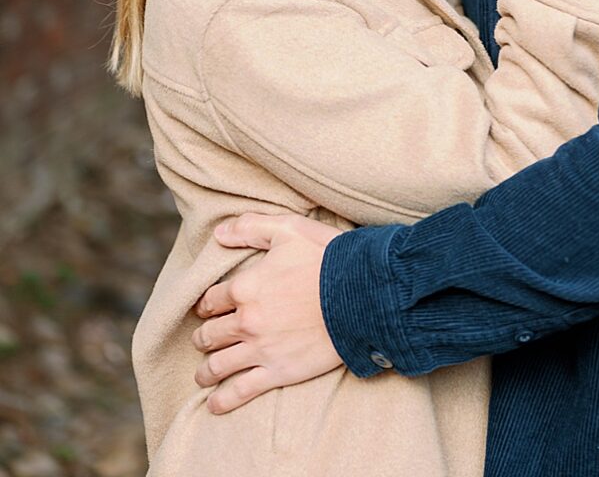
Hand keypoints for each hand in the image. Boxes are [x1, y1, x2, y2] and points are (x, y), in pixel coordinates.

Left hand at [193, 214, 340, 410]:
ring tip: (204, 373)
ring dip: (206, 371)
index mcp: (246, 287)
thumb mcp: (289, 229)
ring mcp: (260, 349)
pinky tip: (214, 403)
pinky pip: (240, 391)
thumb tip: (218, 232)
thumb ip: (251, 227)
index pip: (211, 300)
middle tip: (206, 339)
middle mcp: (247, 321)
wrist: (362, 292)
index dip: (207, 304)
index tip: (208, 308)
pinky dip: (222, 400)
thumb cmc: (327, 257)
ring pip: (218, 366)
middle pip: (210, 335)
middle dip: (204, 337)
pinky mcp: (277, 371)